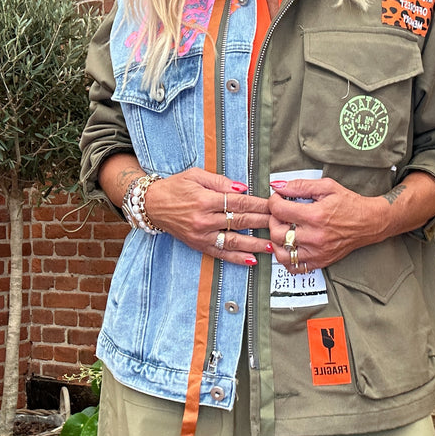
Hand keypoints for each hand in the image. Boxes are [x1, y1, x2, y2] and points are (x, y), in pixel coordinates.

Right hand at [149, 167, 270, 265]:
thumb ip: (220, 181)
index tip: (275, 204)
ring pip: (234, 240)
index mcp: (205, 200)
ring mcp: (201, 235)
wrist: (152, 205)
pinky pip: (221, 253)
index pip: (239, 202)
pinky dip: (237, 258)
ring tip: (274, 246)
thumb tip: (243, 188)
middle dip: (264, 222)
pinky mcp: (198, 245)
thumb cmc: (175, 187)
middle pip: (240, 221)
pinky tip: (252, 260)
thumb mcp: (195, 176)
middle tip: (282, 224)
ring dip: (255, 244)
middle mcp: (204, 219)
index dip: (259, 203)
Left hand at [268, 176, 384, 272]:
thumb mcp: (327, 187)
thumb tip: (278, 186)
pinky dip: (287, 258)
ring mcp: (317, 252)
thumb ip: (300, 185)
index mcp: (315, 216)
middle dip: (274, 220)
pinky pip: (293, 267)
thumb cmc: (350, 204)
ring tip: (284, 230)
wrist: (369, 222)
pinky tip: (290, 246)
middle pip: (277, 233)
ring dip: (277, 241)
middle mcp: (315, 237)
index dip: (274, 201)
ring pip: (281, 253)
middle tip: (281, 214)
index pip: (279, 210)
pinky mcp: (320, 262)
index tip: (278, 199)